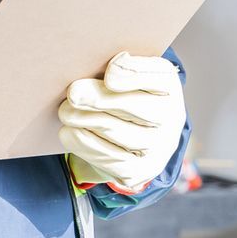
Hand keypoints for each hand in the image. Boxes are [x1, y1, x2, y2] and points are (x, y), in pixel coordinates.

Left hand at [58, 52, 183, 192]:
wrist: (136, 133)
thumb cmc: (124, 91)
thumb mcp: (125, 73)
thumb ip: (112, 67)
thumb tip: (86, 81)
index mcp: (168, 84)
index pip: (156, 76)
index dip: (133, 76)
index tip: (110, 76)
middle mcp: (171, 117)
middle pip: (134, 106)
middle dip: (100, 99)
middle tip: (73, 94)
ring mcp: (158, 147)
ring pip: (118, 132)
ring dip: (85, 120)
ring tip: (65, 112)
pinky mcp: (140, 170)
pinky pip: (109, 157)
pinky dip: (84, 143)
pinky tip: (69, 131)